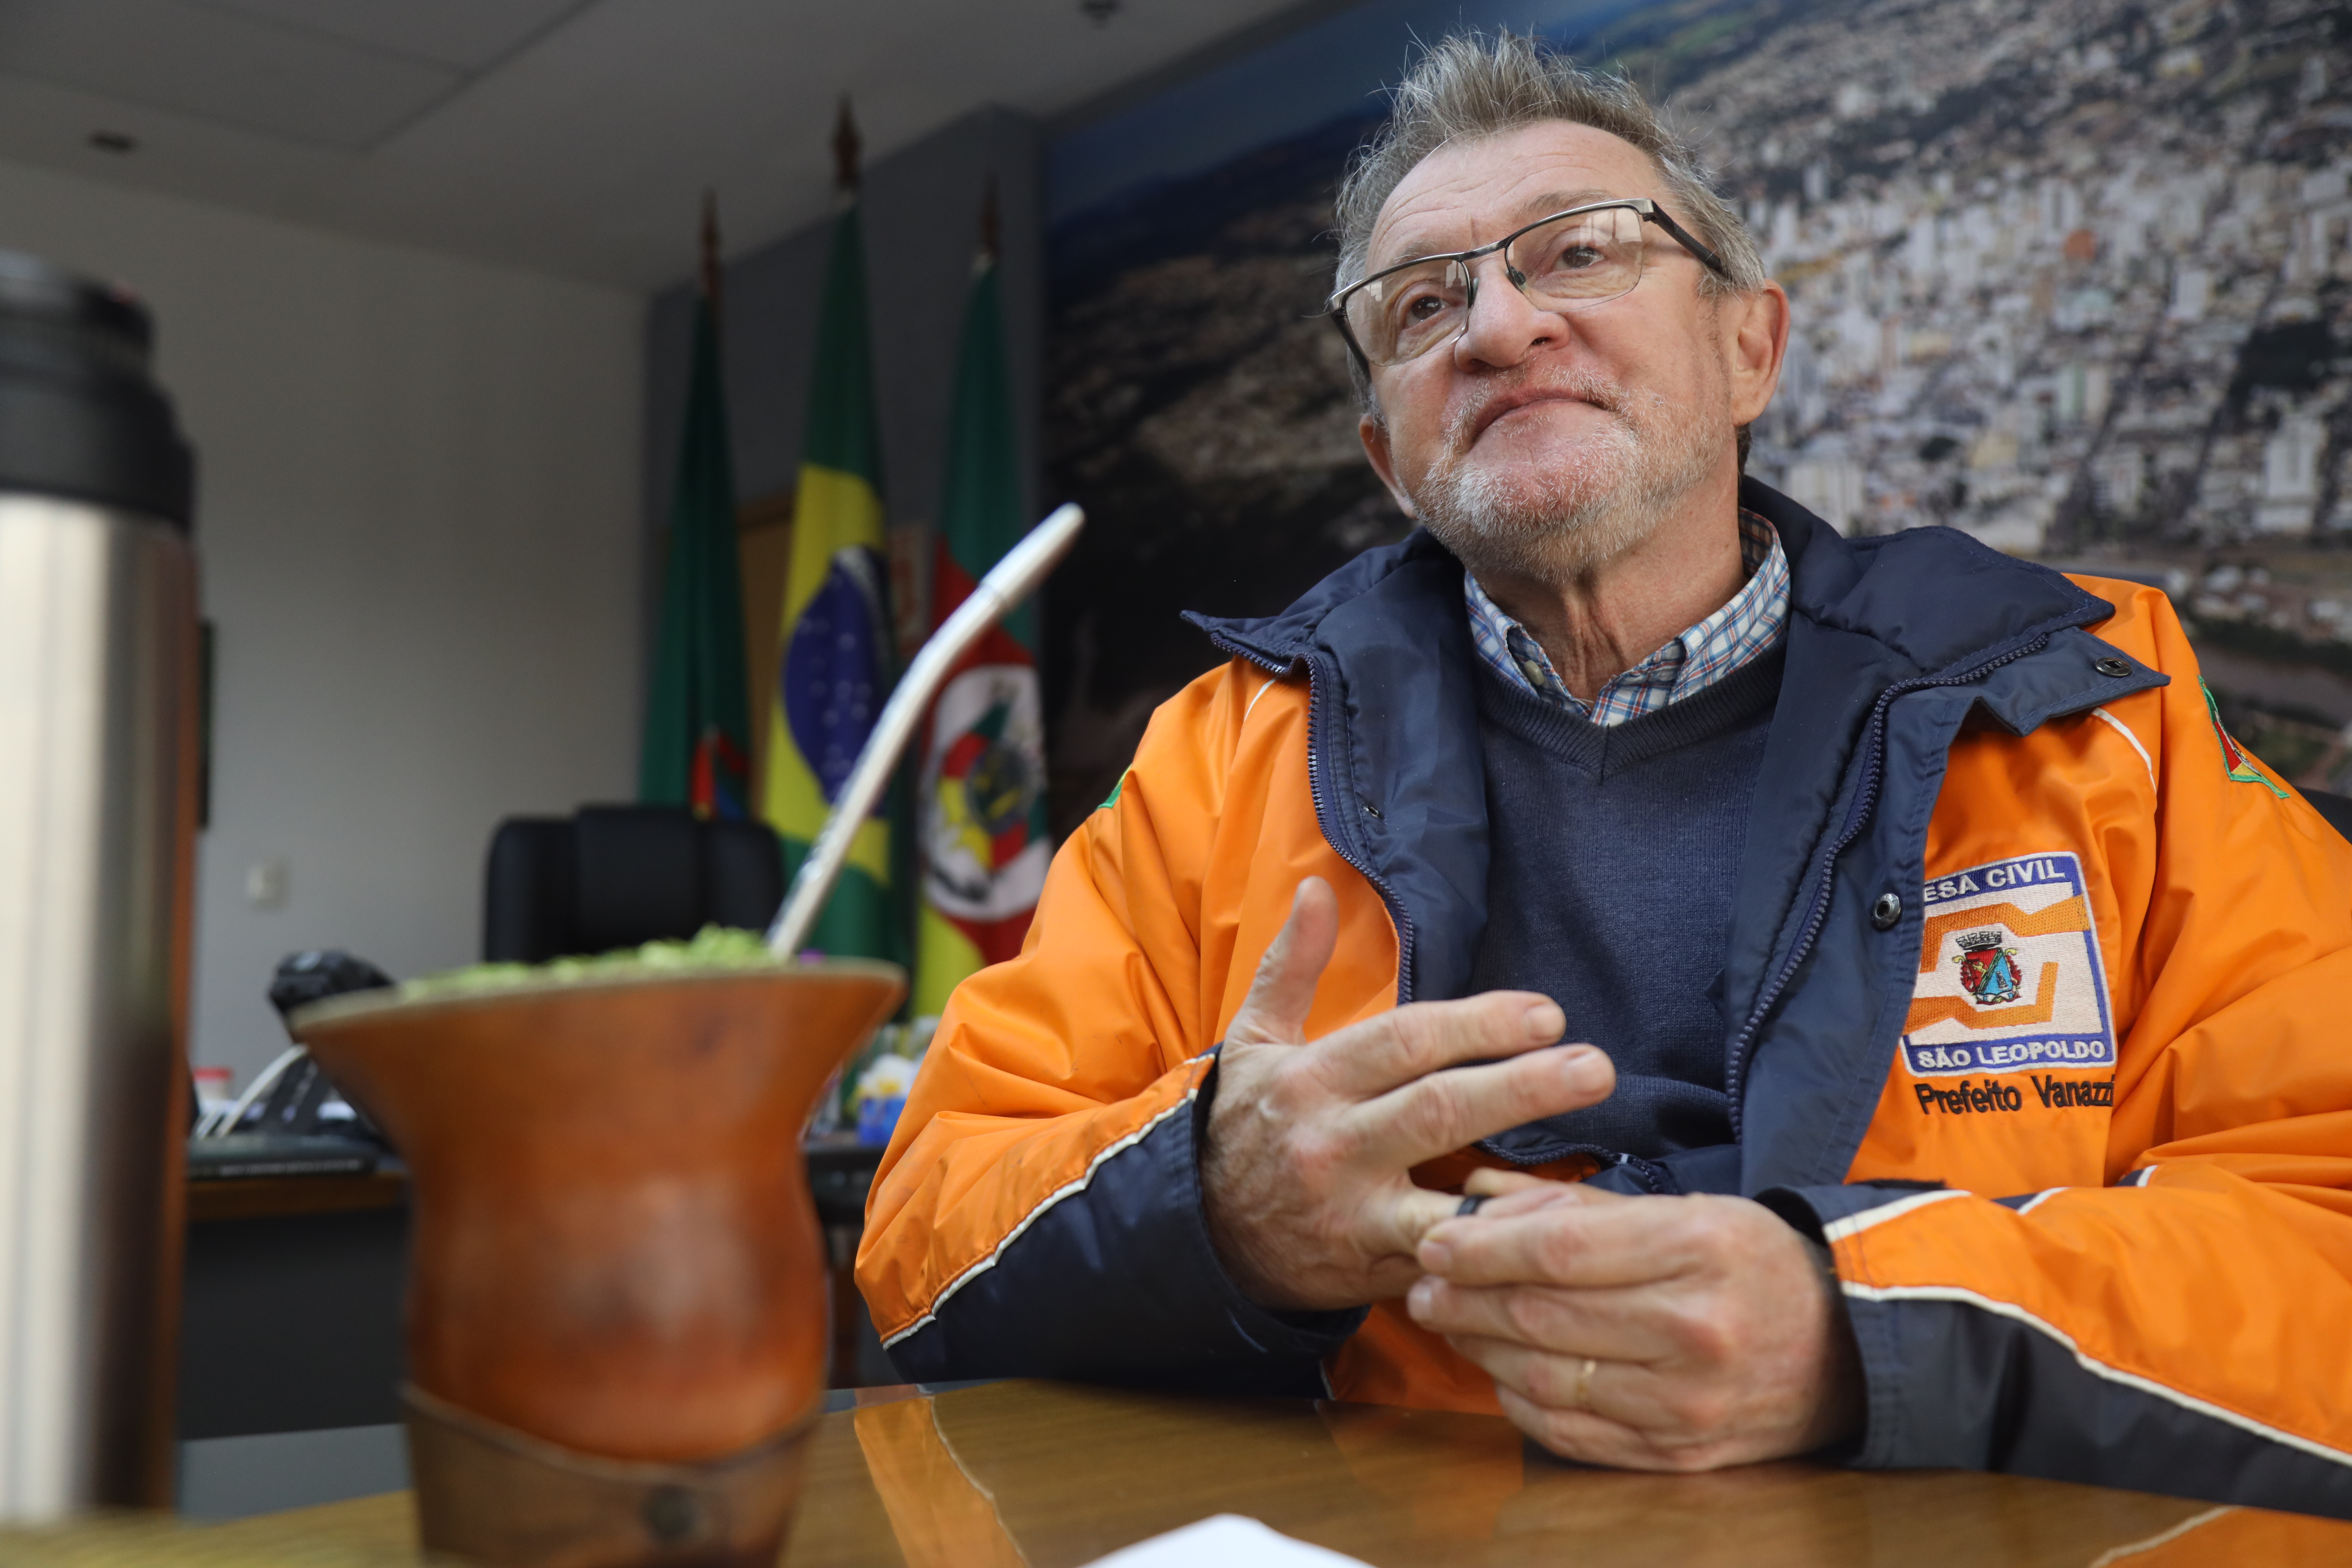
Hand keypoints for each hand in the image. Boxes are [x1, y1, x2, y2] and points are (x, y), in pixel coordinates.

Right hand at [1200, 877, 1614, 1311]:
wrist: (1204, 1236)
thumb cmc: (1248, 1127)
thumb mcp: (1254, 1041)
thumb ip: (1293, 963)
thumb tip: (1318, 884)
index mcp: (1311, 1079)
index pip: (1405, 1041)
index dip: (1478, 1025)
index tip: (1546, 1013)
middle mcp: (1331, 1144)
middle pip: (1436, 1110)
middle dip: (1520, 1089)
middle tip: (1594, 1069)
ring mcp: (1353, 1215)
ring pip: (1445, 1202)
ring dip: (1521, 1192)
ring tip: (1592, 1176)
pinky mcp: (1373, 1272)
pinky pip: (1444, 1266)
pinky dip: (1495, 1260)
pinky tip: (1552, 1251)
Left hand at [1405, 1171, 1863, 1468]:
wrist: (1844, 1349)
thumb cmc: (1750, 1264)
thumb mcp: (1683, 1209)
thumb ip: (1576, 1206)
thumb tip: (1480, 1197)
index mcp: (1697, 1250)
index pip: (1558, 1252)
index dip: (1481, 1248)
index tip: (1432, 1242)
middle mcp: (1693, 1331)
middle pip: (1541, 1316)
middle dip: (1463, 1299)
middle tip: (1421, 1284)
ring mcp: (1686, 1402)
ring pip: (1545, 1378)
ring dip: (1480, 1349)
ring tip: (1448, 1321)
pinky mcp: (1678, 1454)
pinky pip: (1570, 1432)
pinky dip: (1518, 1401)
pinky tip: (1497, 1370)